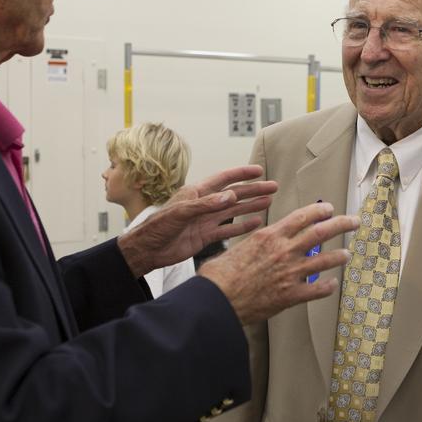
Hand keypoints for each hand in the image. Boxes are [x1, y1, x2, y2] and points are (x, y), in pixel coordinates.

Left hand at [117, 165, 276, 277]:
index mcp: (196, 192)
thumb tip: (230, 196)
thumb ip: (206, 204)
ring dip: (251, 206)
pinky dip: (242, 226)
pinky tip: (255, 222)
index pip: (223, 179)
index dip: (241, 174)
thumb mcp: (182, 212)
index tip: (259, 171)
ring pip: (233, 211)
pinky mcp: (206, 236)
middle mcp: (204, 204)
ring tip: (269, 202)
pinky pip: (228, 229)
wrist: (148, 250)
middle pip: (233, 194)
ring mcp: (206, 220)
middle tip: (273, 187)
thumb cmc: (158, 227)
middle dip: (253, 190)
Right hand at [198, 201, 356, 324]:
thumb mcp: (236, 248)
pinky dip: (328, 286)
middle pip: (321, 232)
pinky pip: (318, 289)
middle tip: (354, 222)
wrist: (217, 300)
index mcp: (270, 236)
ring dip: (339, 255)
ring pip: (325, 259)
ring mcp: (290, 273)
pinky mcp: (291, 294)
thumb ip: (252, 244)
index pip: (302, 217)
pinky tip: (332, 284)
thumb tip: (253, 244)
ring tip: (347, 254)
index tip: (329, 209)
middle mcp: (284, 251)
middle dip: (342, 224)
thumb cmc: (219, 276)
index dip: (320, 211)